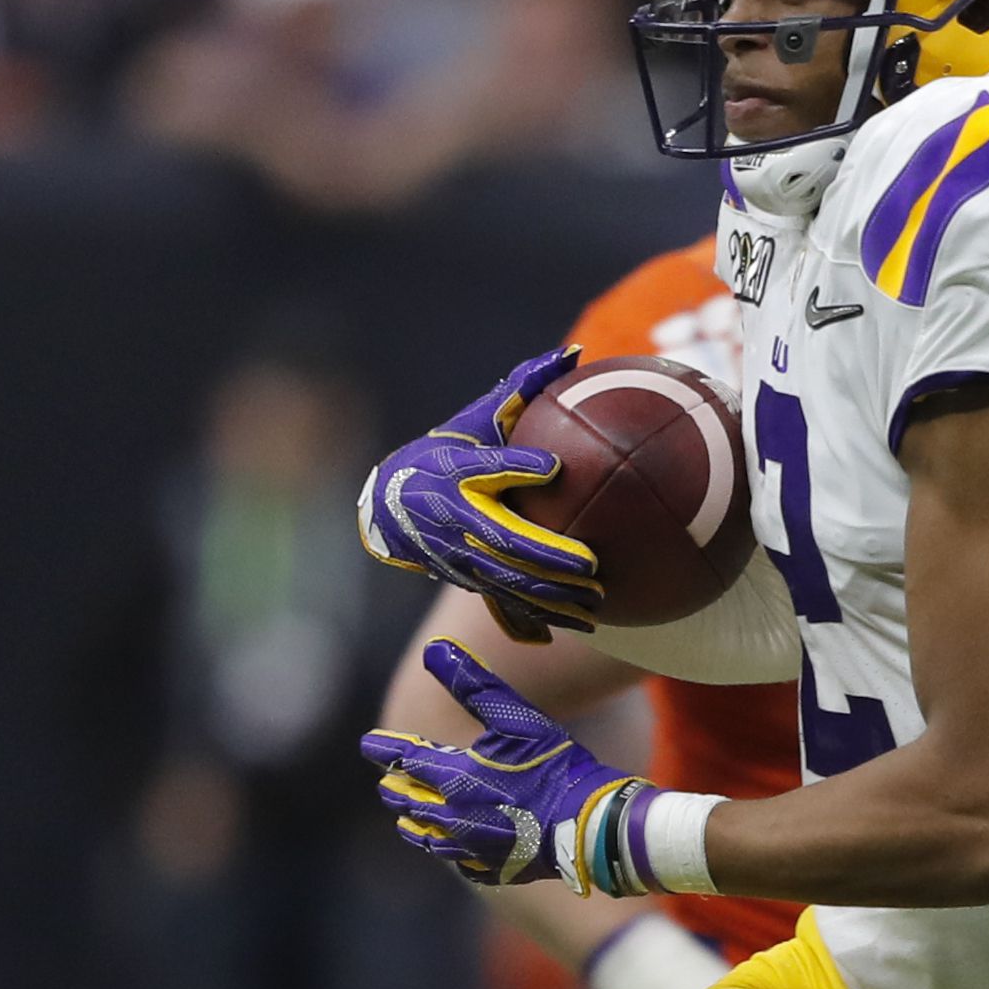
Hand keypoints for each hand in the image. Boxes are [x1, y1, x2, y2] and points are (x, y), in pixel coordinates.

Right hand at [356, 347, 597, 639]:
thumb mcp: (478, 420)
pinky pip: (499, 605)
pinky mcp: (466, 582)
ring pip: (507, 584)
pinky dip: (528, 622)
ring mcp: (459, 559)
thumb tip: (568, 354)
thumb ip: (522, 391)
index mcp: (460, 478)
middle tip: (593, 568)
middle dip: (547, 560)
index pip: (488, 470)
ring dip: (549, 600)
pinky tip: (563, 633)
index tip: (554, 469)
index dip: (515, 467)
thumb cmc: (449, 452)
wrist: (394, 503)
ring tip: (594, 608)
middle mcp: (456, 522)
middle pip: (504, 544)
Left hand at [359, 641, 670, 892]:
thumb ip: (473, 683)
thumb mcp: (517, 718)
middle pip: (408, 801)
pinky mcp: (492, 870)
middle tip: (388, 781)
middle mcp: (451, 816)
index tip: (369, 743)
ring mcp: (470, 848)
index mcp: (452, 777)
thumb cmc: (556, 767)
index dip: (385, 749)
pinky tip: (454, 849)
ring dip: (414, 822)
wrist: (591, 825)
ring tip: (409, 818)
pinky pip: (459, 863)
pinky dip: (451, 852)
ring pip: (426, 836)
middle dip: (396, 787)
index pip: (403, 760)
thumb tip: (434, 647)